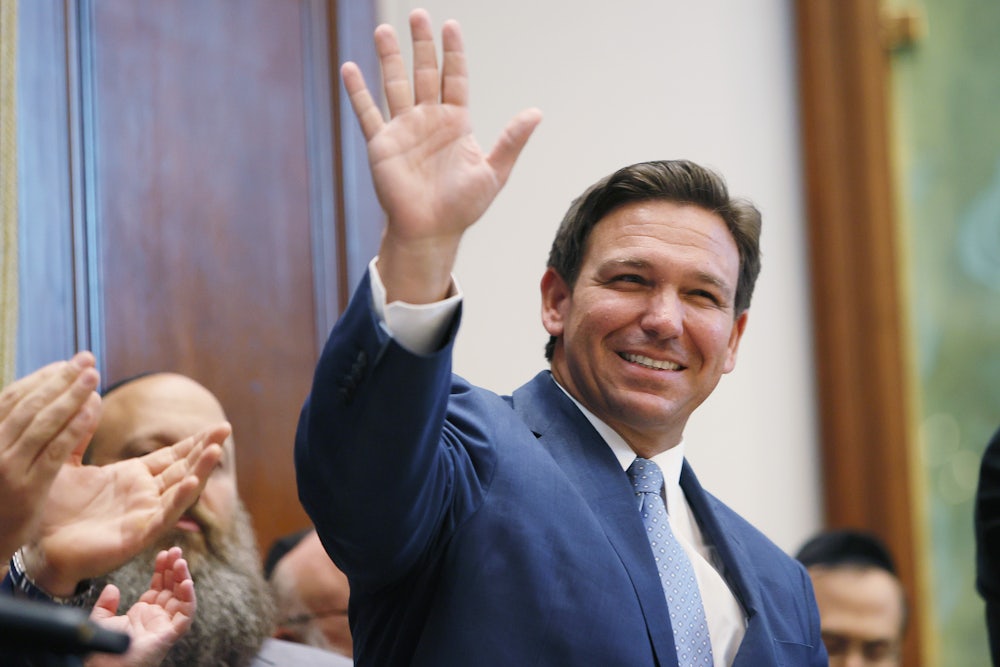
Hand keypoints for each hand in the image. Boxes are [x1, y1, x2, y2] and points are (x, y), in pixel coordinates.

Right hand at [0, 352, 100, 561]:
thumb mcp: (3, 459)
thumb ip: (24, 431)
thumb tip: (57, 398)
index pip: (13, 398)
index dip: (42, 378)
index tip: (66, 363)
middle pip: (29, 404)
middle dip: (60, 378)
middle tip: (86, 359)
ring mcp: (6, 467)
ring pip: (42, 422)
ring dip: (70, 395)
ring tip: (93, 376)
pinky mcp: (26, 486)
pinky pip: (55, 449)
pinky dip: (75, 426)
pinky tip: (93, 409)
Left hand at [21, 424, 227, 596]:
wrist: (34, 546)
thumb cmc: (50, 509)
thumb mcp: (65, 462)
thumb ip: (80, 433)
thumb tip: (91, 397)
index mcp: (133, 477)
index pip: (173, 455)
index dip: (194, 440)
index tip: (217, 424)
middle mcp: (145, 495)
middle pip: (184, 468)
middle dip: (205, 449)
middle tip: (225, 428)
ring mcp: (144, 515)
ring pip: (181, 490)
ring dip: (200, 470)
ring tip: (216, 450)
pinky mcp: (138, 536)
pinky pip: (164, 516)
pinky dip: (180, 499)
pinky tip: (193, 483)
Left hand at [86, 547, 194, 666]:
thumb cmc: (101, 652)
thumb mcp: (100, 622)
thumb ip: (106, 604)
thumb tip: (112, 587)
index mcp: (143, 613)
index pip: (158, 586)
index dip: (161, 569)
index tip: (162, 553)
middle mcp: (157, 617)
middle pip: (172, 587)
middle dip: (174, 568)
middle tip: (175, 550)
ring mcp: (165, 625)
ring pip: (181, 597)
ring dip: (183, 577)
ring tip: (180, 560)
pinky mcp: (170, 634)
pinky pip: (186, 614)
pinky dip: (189, 598)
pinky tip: (186, 582)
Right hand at [342, 9, 540, 303]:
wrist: (431, 232)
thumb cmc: (463, 207)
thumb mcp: (494, 172)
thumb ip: (511, 141)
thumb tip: (537, 112)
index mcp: (456, 122)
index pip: (454, 77)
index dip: (452, 52)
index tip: (450, 25)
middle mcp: (428, 119)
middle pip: (423, 72)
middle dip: (421, 44)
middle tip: (418, 14)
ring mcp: (403, 129)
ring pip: (394, 84)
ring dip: (389, 58)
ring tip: (384, 31)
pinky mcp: (382, 145)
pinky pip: (368, 113)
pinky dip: (358, 92)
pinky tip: (350, 68)